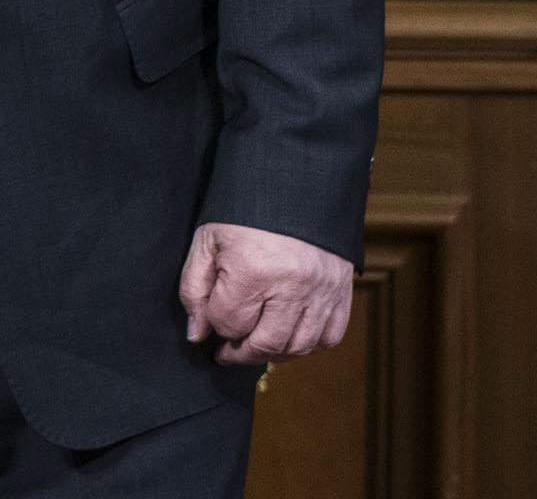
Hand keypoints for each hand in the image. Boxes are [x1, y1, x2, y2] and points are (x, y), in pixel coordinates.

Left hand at [180, 222, 354, 365]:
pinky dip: (310, 344)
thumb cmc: (243, 214)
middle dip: (241, 353)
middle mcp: (292, 286)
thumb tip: (198, 334)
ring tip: (256, 344)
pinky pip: (330, 337)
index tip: (213, 317)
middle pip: (265, 344)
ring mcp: (321, 291)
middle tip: (229, 351)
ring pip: (299, 347)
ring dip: (274, 353)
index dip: (215, 325)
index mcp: (253, 270)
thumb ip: (194, 289)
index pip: (228, 323)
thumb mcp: (207, 242)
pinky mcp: (341, 291)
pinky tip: (290, 334)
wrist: (292, 185)